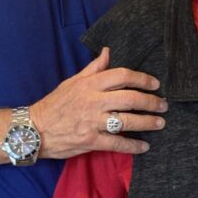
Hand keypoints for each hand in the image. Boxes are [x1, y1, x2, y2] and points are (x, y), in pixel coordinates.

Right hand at [31, 48, 167, 158]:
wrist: (33, 129)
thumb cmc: (55, 104)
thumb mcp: (72, 81)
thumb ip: (93, 68)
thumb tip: (108, 51)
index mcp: (90, 85)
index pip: (122, 76)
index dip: (142, 79)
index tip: (155, 84)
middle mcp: (93, 101)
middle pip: (130, 98)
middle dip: (151, 102)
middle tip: (163, 105)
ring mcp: (92, 122)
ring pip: (127, 121)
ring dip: (147, 122)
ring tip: (160, 123)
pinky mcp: (90, 141)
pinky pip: (116, 143)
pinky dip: (132, 146)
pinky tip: (144, 147)